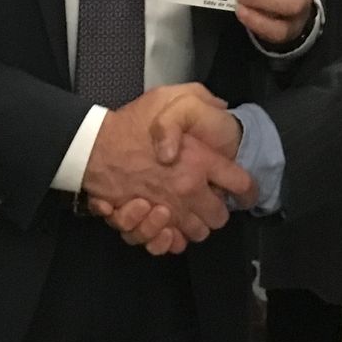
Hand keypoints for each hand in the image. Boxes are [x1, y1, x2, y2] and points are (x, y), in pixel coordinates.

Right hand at [83, 85, 251, 253]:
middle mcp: (189, 189)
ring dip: (194, 224)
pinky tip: (167, 226)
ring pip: (197, 232)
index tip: (246, 191)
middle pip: (221, 216)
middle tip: (208, 198)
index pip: (241, 184)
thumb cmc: (130, 125)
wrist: (93, 148)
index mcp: (200, 160)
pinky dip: (170, 239)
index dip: (248, 189)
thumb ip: (200, 98)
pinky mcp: (148, 224)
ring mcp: (169, 211)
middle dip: (217, 209)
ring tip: (185, 210)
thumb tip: (222, 107)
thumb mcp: (168, 97)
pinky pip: (169, 243)